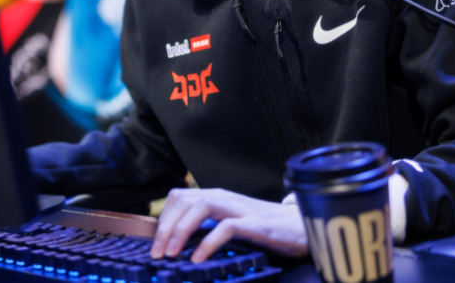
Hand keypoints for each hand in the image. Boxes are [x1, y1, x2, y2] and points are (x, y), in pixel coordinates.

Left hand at [150, 188, 308, 260]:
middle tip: (156, 253)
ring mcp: (239, 208)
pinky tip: (198, 259)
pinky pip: (226, 228)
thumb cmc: (263, 228)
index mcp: (215, 196)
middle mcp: (223, 197)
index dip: (162, 219)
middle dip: (164, 228)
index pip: (178, 197)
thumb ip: (207, 227)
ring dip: (180, 230)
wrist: (301, 227)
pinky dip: (208, 243)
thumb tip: (177, 243)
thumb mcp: (230, 223)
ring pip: (200, 207)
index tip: (154, 243)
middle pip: (183, 201)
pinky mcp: (255, 224)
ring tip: (171, 254)